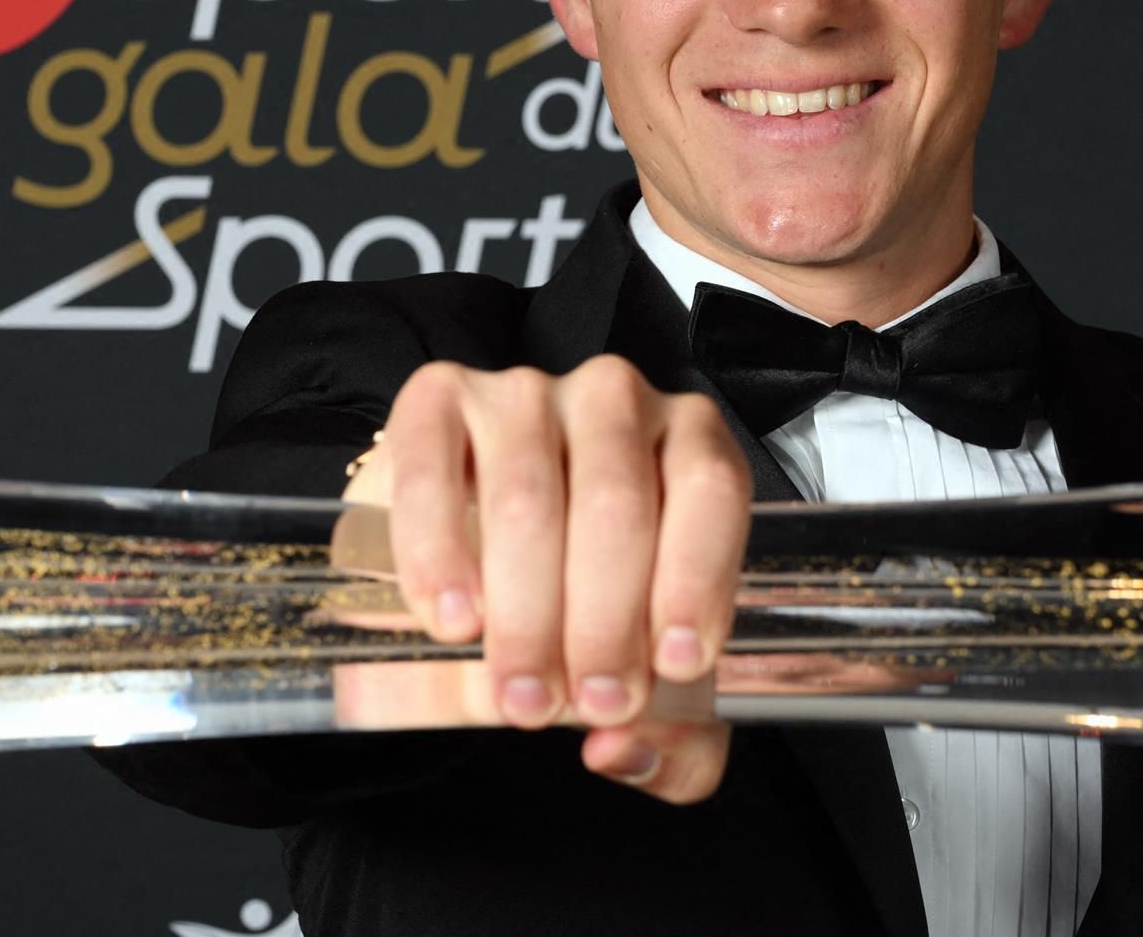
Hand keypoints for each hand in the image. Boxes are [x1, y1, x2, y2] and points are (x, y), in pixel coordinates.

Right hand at [342, 354, 750, 801]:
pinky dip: (437, 552)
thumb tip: (623, 749)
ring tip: (519, 689)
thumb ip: (671, 741)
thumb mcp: (649, 693)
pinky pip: (431, 466)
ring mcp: (523, 392)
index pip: (710, 491)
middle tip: (586, 702)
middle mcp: (614, 402)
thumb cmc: (582, 620)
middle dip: (602, 620)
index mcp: (690, 445)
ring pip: (527, 495)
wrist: (473, 579)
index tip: (673, 666)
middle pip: (616, 503)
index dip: (695, 580)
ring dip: (524, 608)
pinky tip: (452, 619)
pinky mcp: (437, 401)